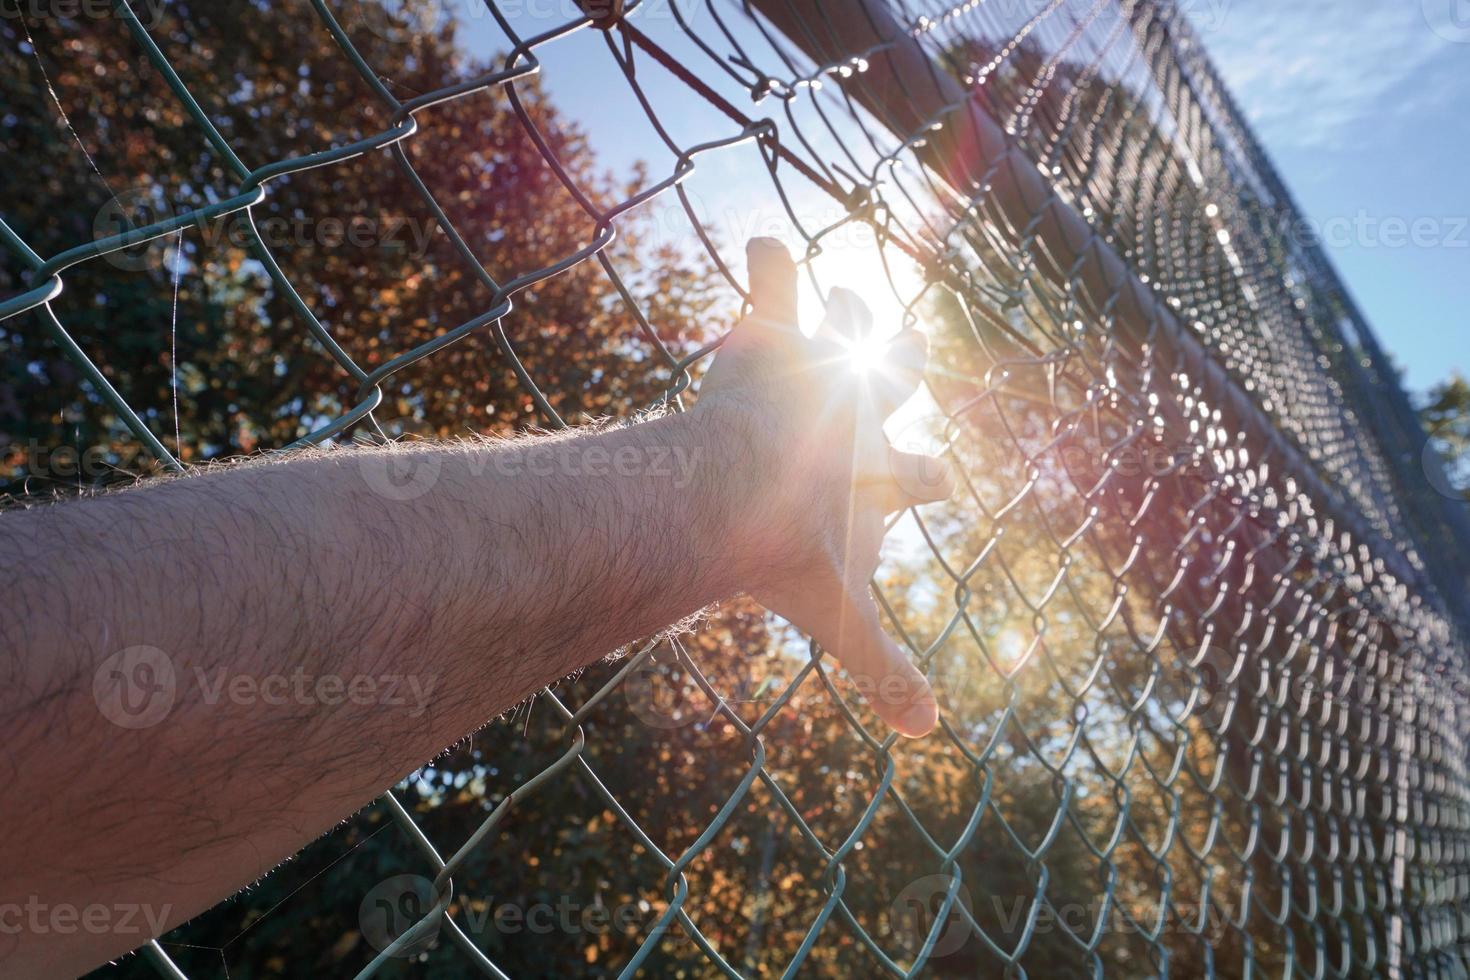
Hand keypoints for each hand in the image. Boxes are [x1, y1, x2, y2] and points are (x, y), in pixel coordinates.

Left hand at [695, 238, 953, 736]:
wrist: (742, 491)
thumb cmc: (793, 552)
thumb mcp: (843, 618)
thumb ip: (885, 670)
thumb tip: (926, 735)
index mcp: (879, 477)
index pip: (916, 478)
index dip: (927, 480)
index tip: (945, 481)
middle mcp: (860, 415)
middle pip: (898, 382)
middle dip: (904, 367)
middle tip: (911, 349)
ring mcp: (820, 373)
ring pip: (844, 326)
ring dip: (846, 308)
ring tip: (840, 283)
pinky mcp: (771, 342)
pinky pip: (771, 290)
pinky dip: (768, 267)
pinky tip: (759, 242)